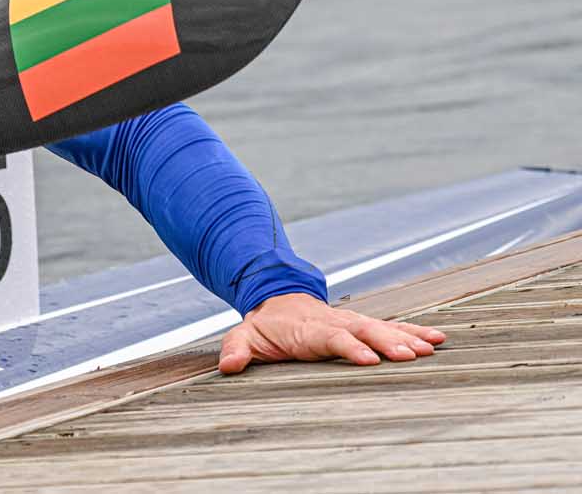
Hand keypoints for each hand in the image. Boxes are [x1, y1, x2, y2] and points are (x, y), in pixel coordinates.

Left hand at [218, 292, 445, 374]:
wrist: (276, 300)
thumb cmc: (263, 327)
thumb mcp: (243, 336)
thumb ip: (235, 349)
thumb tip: (229, 366)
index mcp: (307, 329)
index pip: (330, 338)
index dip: (348, 347)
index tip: (368, 360)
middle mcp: (334, 323)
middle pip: (363, 331)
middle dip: (386, 342)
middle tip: (410, 355)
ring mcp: (350, 322)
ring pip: (381, 327)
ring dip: (406, 336)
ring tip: (432, 347)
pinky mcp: (362, 325)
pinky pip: (390, 327)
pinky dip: (414, 331)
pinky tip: (438, 338)